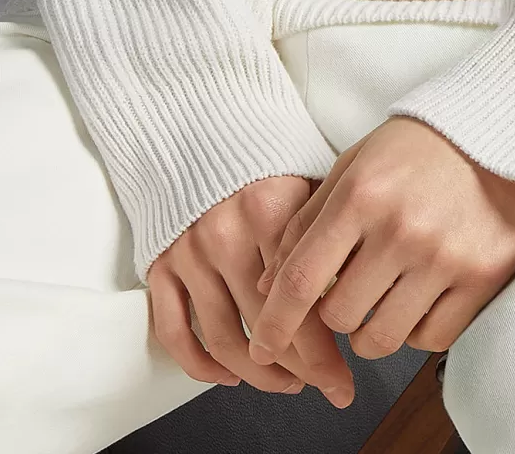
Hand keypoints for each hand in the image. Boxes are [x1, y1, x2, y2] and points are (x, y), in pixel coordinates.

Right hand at [146, 175, 357, 407]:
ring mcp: (189, 254)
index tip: (343, 382)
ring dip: (258, 375)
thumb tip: (353, 301)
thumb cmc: (265, 161)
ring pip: (224, 342)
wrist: (201, 130)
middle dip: (300, 369)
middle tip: (323, 385)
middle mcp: (224, 235)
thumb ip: (325, 237)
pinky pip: (175, 334)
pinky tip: (228, 375)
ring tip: (286, 381)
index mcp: (267, 211)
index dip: (324, 355)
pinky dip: (201, 366)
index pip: (301, 303)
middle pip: (266, 328)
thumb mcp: (308, 182)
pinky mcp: (160, 265)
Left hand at [246, 117, 514, 377]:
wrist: (497, 132)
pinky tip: (420, 297)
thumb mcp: (354, 166)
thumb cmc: (417, 148)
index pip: (302, 278)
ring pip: (382, 339)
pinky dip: (417, 329)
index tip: (262, 346)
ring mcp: (445, 258)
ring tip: (383, 296)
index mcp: (362, 195)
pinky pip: (430, 339)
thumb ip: (308, 221)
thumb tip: (268, 283)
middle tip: (350, 287)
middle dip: (333, 313)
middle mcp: (401, 230)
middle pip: (339, 317)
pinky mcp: (482, 279)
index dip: (275, 322)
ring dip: (371, 329)